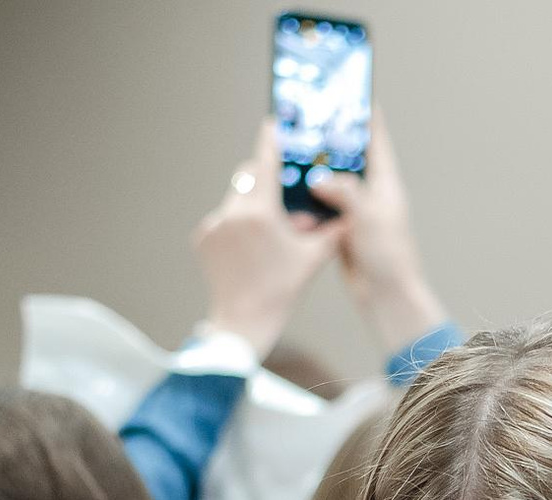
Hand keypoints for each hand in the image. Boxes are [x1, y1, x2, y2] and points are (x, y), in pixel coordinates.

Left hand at [194, 121, 339, 360]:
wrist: (243, 322)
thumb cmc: (280, 292)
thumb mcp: (311, 260)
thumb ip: (330, 233)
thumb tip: (348, 215)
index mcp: (260, 212)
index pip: (265, 162)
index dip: (271, 140)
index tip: (273, 124)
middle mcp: (233, 212)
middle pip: (249, 178)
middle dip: (267, 184)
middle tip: (284, 200)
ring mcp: (214, 224)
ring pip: (237, 199)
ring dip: (254, 208)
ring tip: (269, 235)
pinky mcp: (203, 237)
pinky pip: (224, 220)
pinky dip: (238, 226)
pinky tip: (250, 249)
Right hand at [305, 111, 446, 351]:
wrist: (387, 298)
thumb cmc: (389, 258)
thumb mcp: (369, 218)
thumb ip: (346, 192)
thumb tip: (319, 178)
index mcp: (386, 185)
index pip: (375, 141)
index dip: (363, 116)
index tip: (352, 92)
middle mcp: (372, 195)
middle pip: (349, 158)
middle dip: (330, 141)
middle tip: (309, 119)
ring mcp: (357, 212)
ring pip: (332, 183)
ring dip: (313, 171)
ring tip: (292, 151)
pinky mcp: (343, 230)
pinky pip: (322, 206)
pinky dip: (308, 198)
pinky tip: (289, 190)